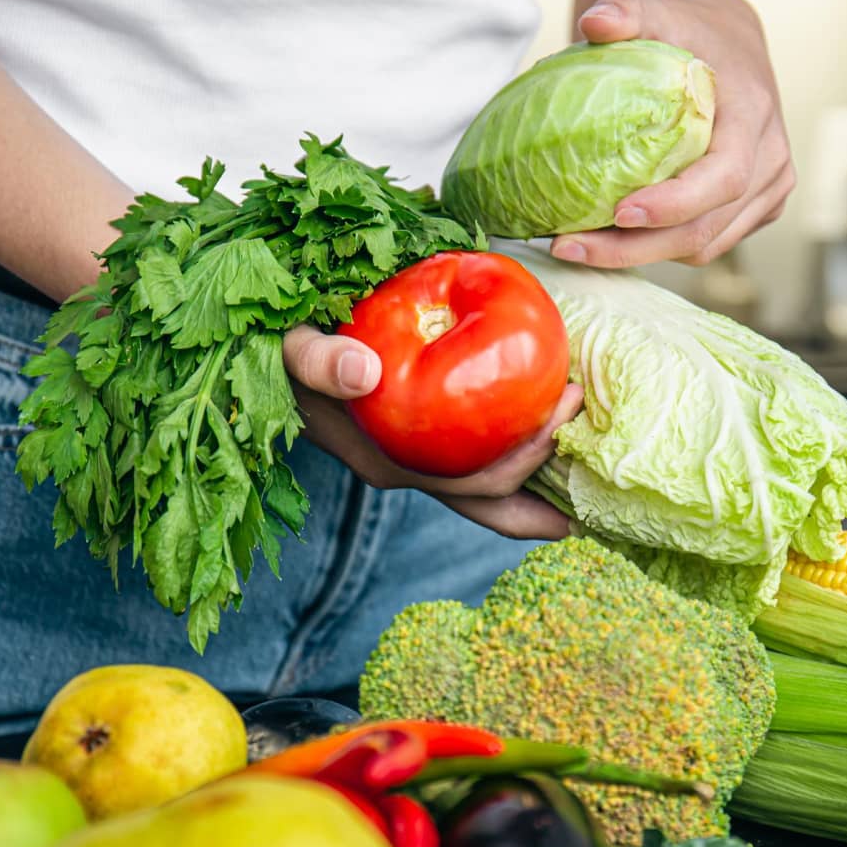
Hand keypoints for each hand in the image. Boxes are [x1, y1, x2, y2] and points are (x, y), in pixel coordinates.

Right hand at [282, 325, 582, 539]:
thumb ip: (317, 361)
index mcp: (386, 462)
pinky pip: (472, 455)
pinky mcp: (412, 439)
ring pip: (484, 486)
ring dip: (535, 470)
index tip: (566, 416)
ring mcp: (409, 460)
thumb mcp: (288, 346)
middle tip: (589, 430)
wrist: (257, 349)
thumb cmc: (276, 346)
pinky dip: (510, 445)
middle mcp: (404, 471)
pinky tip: (539, 423)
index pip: (472, 485)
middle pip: (490, 500)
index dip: (526, 465)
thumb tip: (362, 374)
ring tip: (582, 444)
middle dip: (546, 481)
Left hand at [550, 0, 793, 268]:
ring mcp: (767, 192)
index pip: (724, 178)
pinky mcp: (753, 210)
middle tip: (570, 246)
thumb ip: (627, 11)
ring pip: (703, 248)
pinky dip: (657, 250)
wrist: (729, 43)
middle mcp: (771, 162)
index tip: (619, 214)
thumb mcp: (660, 12)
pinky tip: (610, 239)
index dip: (674, 206)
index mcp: (754, 116)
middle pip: (705, 229)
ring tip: (580, 247)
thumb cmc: (693, 32)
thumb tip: (594, 23)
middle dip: (634, 249)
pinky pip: (704, 245)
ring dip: (639, 257)